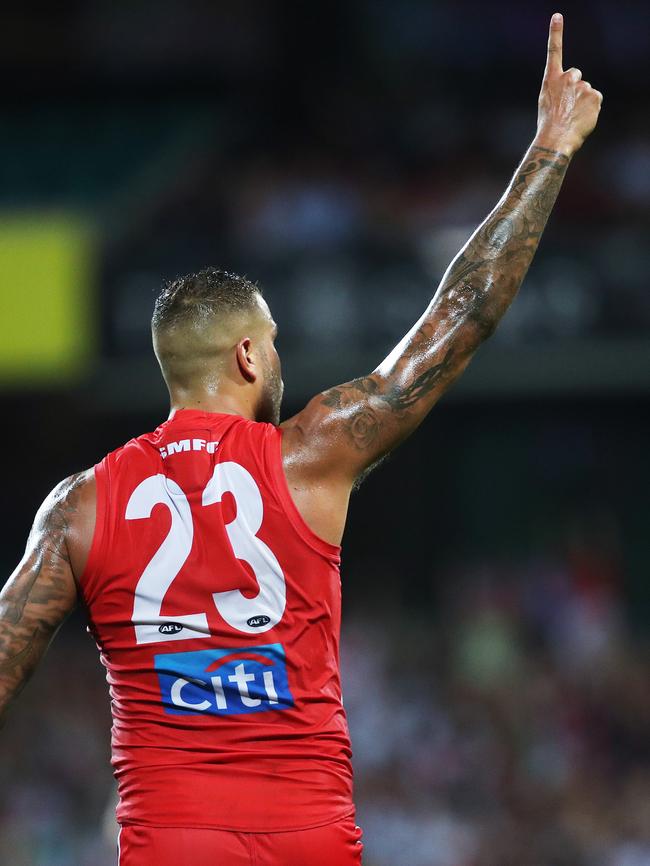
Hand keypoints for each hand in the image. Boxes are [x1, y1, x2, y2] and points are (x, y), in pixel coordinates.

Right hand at [535, 12, 602, 155]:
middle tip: (566, 106)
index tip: (557, 16)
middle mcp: (567, 78)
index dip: (555, 33)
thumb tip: (577, 93)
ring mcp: (582, 85)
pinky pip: (595, 100)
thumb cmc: (548, 125)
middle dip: (574, 87)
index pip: (554, 52)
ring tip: (572, 116)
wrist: (556, 138)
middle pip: (576, 76)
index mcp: (551, 80)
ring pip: (586, 91)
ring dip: (582, 101)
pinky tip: (582, 118)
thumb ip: (560, 91)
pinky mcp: (594, 95)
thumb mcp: (547, 104)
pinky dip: (591, 109)